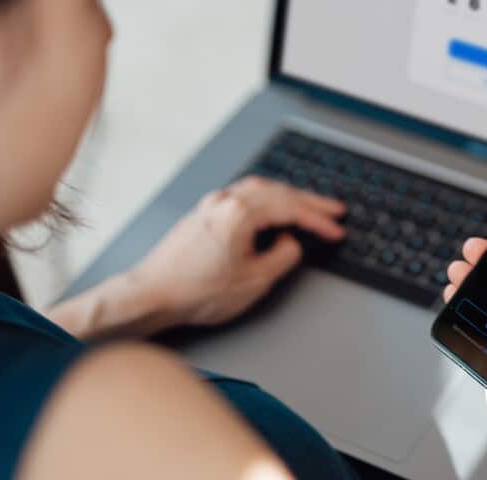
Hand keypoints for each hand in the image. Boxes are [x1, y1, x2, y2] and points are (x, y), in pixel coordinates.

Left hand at [130, 176, 345, 326]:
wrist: (151, 295)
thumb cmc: (195, 291)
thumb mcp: (255, 281)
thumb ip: (283, 256)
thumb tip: (290, 242)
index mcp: (240, 212)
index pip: (290, 208)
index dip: (318, 220)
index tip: (335, 228)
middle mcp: (225, 201)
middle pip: (278, 192)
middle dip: (309, 202)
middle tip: (333, 210)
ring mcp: (212, 204)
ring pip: (260, 190)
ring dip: (288, 197)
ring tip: (308, 206)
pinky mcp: (203, 213)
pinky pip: (244, 196)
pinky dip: (267, 200)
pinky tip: (272, 210)